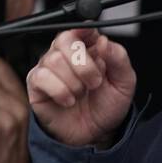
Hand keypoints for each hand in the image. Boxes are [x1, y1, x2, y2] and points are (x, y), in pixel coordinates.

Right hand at [25, 28, 135, 147]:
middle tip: (95, 82)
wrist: (96, 134)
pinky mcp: (37, 85)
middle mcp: (66, 54)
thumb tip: (104, 41)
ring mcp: (49, 68)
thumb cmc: (107, 106)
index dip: (85, 32)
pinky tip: (68, 100)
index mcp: (88, 48)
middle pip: (64, 39)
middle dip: (83, 64)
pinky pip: (42, 77)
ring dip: (74, 81)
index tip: (94, 42)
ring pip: (53, 59)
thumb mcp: (124, 83)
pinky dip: (60, 90)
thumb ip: (119, 59)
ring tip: (81, 94)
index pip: (80, 28)